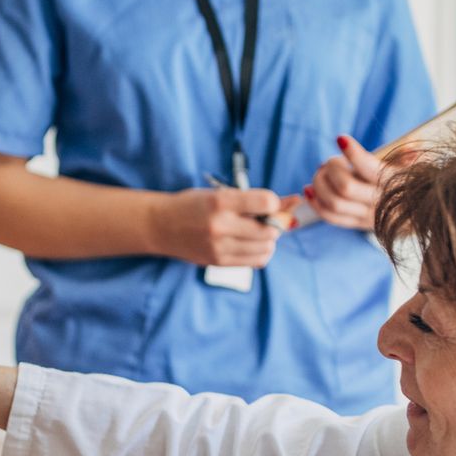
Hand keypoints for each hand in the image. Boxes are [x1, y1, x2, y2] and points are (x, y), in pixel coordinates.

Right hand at [148, 186, 288, 266]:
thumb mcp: (221, 194)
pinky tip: (252, 244)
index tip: (267, 204)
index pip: (266, 202)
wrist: (161, 225)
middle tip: (268, 220)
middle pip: (269, 230)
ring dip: (269, 240)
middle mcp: (220, 225)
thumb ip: (255, 200)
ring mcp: (219, 247)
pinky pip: (256, 261)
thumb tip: (294, 202)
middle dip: (275, 224)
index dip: (274, 203)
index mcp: (220, 201)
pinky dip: (261, 252)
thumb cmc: (194, 205)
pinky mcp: (219, 261)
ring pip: (266, 248)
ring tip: (257, 232)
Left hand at [304, 134, 403, 230]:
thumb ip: (407, 157)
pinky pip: (330, 217)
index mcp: (393, 182)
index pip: (369, 169)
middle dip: (331, 169)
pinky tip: (309, 190)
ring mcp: (367, 216)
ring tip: (320, 173)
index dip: (353, 154)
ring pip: (334, 203)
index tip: (341, 139)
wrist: (416, 213)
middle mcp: (379, 201)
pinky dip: (315, 203)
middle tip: (330, 161)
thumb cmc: (407, 180)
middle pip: (345, 187)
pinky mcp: (357, 224)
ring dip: (320, 184)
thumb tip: (412, 149)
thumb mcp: (413, 166)